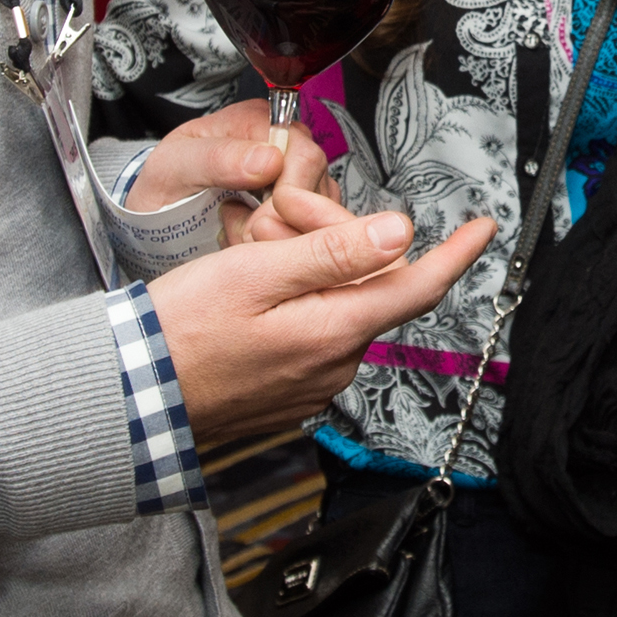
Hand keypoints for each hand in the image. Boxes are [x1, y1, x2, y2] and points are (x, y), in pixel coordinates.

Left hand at [132, 98, 340, 245]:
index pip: (302, 155)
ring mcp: (296, 176)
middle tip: (244, 237)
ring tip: (241, 239)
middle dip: (283, 221)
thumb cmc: (164, 185)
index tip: (256, 225)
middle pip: (315, 185)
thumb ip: (217, 158)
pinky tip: (255, 246)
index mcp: (257, 120)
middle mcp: (284, 143)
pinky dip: (284, 243)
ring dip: (283, 236)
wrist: (157, 214)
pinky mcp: (299, 207)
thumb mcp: (174, 166)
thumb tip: (268, 158)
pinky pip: (311, 229)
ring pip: (318, 212)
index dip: (286, 196)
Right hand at [156, 209, 496, 445]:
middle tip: (276, 225)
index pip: (417, 287)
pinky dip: (297, 307)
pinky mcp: (292, 391)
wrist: (133, 391)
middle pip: (369, 286)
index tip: (483, 229)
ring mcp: (314, 383)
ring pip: (340, 308)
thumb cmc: (181, 330)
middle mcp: (335, 364)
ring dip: (314, 277)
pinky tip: (252, 301)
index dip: (456, 254)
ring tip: (252, 264)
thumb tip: (399, 233)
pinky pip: (314, 335)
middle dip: (340, 246)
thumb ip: (332, 251)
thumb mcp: (255, 270)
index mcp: (334, 330)